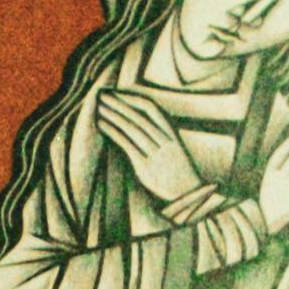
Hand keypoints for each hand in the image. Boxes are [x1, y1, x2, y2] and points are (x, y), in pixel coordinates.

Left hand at [97, 92, 205, 209]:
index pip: (151, 108)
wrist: (188, 195)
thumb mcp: (174, 146)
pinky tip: (103, 125)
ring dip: (114, 116)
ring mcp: (155, 154)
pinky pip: (127, 145)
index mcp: (172, 133)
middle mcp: (164, 141)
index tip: (118, 93)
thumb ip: (159, 133)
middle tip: (103, 96)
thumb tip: (136, 117)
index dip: (133, 99)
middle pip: (138, 117)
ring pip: (132, 129)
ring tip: (100, 108)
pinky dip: (114, 132)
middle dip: (119, 104)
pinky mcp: (146, 167)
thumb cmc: (177, 170)